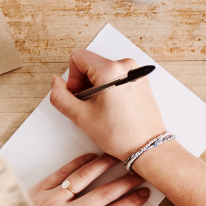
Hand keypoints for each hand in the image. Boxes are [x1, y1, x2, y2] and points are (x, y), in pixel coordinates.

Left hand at [29, 153, 150, 205]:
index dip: (131, 203)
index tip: (143, 195)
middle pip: (104, 194)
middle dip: (125, 183)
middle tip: (140, 175)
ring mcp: (51, 199)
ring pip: (85, 178)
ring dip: (106, 166)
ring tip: (120, 159)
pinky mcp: (38, 189)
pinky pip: (63, 172)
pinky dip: (80, 163)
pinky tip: (92, 157)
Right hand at [49, 50, 166, 160]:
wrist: (148, 147)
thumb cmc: (121, 135)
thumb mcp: (81, 117)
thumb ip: (60, 96)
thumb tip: (57, 82)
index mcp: (111, 70)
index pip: (78, 58)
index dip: (73, 78)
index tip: (80, 97)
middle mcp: (127, 66)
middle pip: (91, 64)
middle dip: (85, 84)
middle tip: (90, 106)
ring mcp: (137, 72)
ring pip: (104, 71)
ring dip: (97, 88)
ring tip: (104, 109)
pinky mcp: (141, 80)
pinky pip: (117, 77)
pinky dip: (111, 89)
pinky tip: (114, 108)